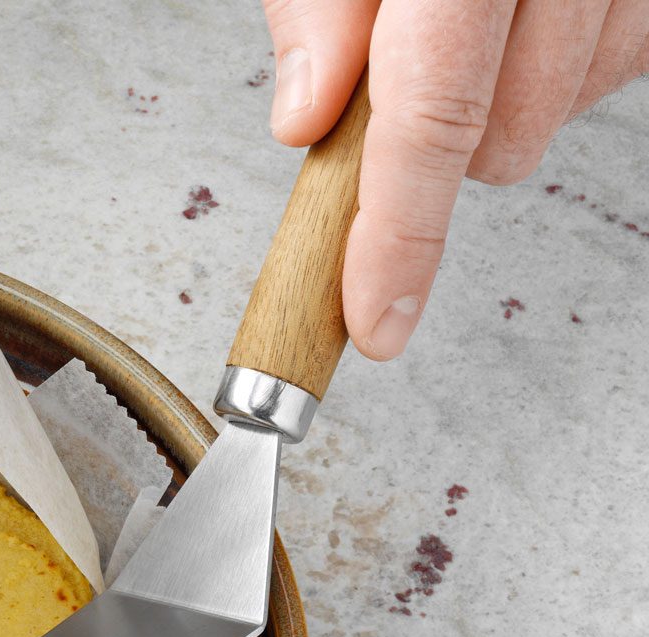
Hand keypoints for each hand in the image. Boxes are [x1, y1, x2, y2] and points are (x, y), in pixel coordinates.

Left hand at [262, 0, 648, 359]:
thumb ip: (317, 7)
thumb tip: (306, 120)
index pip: (435, 114)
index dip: (400, 235)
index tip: (376, 318)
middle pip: (508, 129)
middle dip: (436, 149)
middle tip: (392, 81)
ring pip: (574, 103)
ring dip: (506, 99)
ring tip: (466, 19)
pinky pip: (625, 56)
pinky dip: (565, 60)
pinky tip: (529, 14)